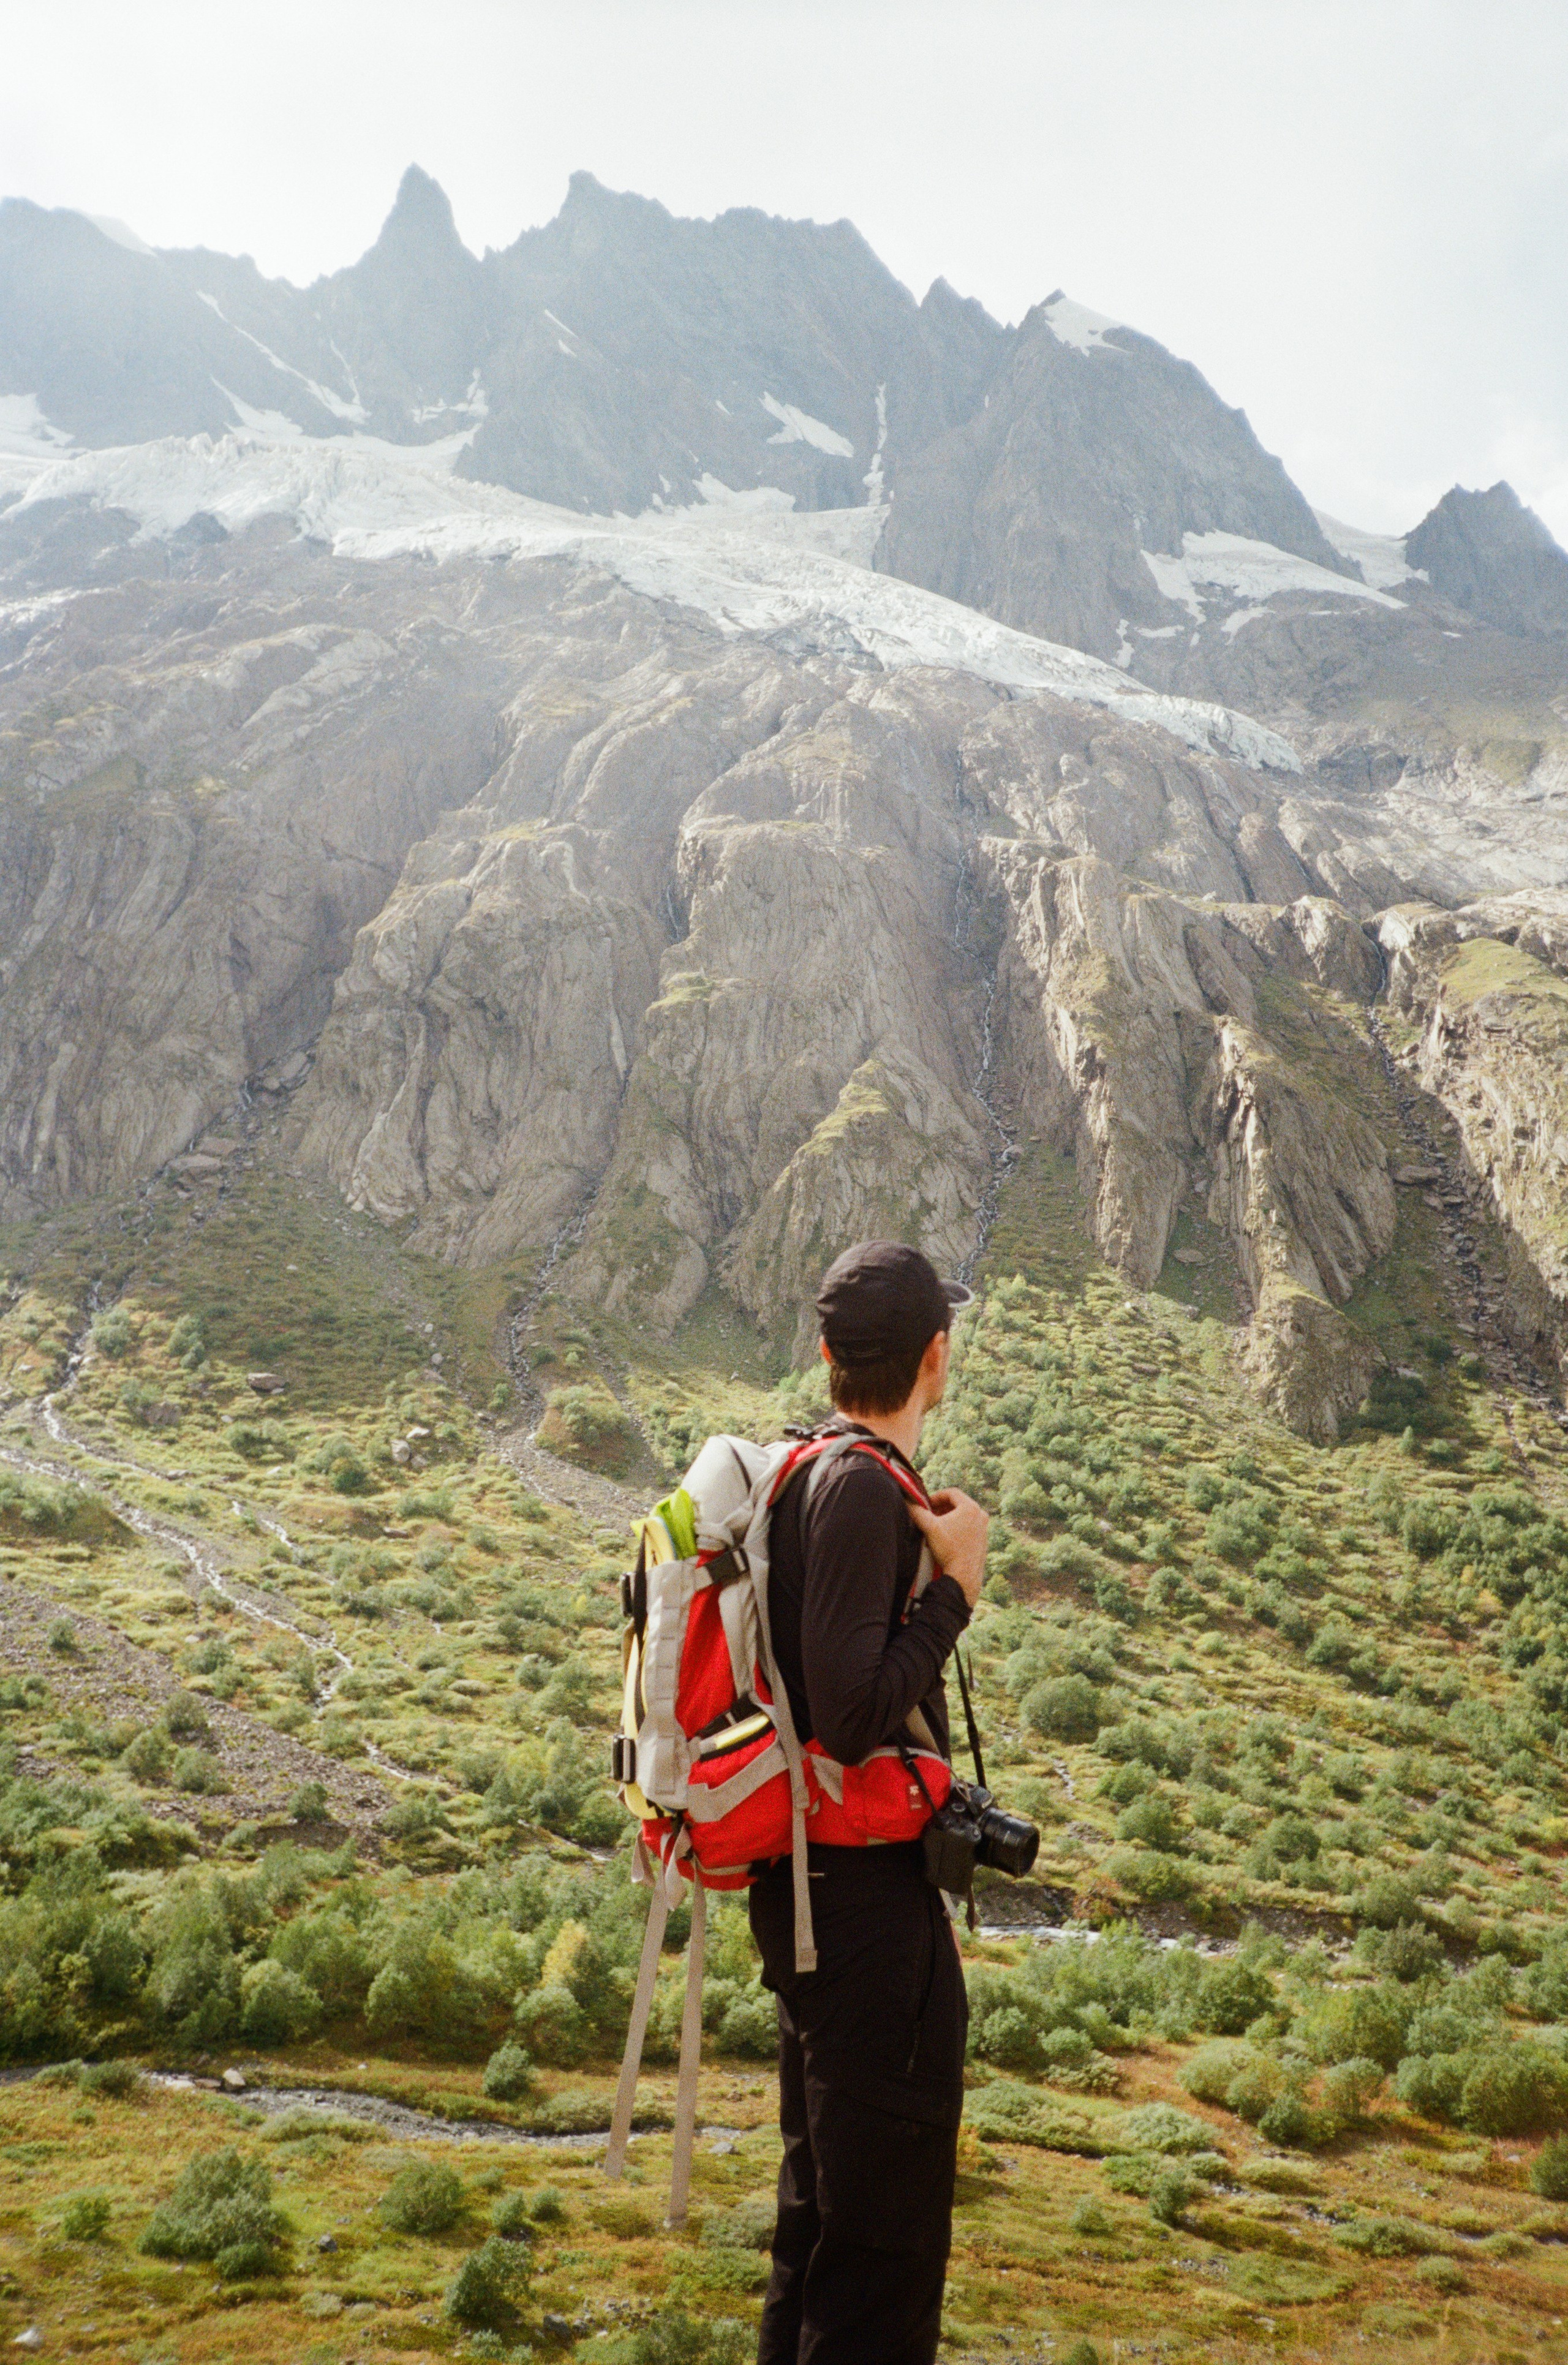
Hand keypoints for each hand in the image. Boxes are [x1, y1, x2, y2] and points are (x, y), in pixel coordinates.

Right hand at [908, 1488, 988, 1608]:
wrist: (964, 1575)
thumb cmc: (948, 1549)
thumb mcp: (929, 1527)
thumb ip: (917, 1512)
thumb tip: (907, 1503)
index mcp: (970, 1507)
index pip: (951, 1492)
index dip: (936, 1496)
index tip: (926, 1504)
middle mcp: (981, 1515)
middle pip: (958, 1503)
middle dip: (941, 1508)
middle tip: (929, 1515)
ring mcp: (983, 1527)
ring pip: (963, 1515)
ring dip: (948, 1517)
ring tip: (935, 1527)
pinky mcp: (983, 1539)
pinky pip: (968, 1526)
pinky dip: (956, 1526)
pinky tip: (945, 1537)